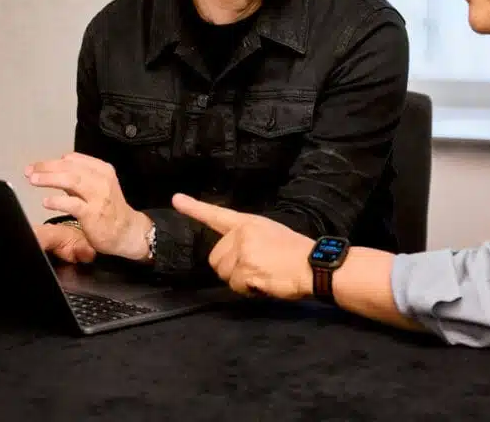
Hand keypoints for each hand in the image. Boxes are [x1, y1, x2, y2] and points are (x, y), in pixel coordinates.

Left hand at [26, 153, 151, 260]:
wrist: (127, 231)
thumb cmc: (110, 209)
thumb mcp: (99, 186)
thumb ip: (79, 178)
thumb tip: (56, 170)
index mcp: (102, 169)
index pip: (74, 159)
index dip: (53, 161)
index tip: (37, 166)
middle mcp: (101, 179)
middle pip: (70, 167)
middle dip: (47, 167)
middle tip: (30, 170)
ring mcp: (98, 196)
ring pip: (71, 180)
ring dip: (50, 179)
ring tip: (33, 180)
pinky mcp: (93, 213)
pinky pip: (72, 204)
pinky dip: (58, 201)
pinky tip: (46, 202)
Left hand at [172, 193, 313, 299]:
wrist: (313, 264)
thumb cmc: (295, 252)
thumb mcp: (269, 233)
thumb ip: (247, 238)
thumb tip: (233, 254)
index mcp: (248, 222)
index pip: (216, 214)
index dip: (194, 208)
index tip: (176, 200)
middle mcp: (242, 234)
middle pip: (216, 259)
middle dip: (232, 268)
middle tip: (256, 268)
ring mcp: (243, 252)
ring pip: (225, 274)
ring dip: (240, 280)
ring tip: (263, 274)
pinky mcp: (247, 269)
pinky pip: (237, 287)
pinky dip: (249, 290)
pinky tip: (266, 282)